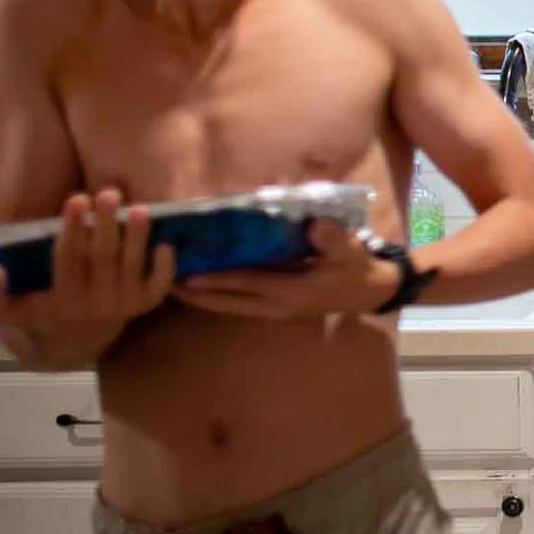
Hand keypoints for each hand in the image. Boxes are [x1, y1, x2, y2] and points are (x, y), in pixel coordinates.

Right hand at [0, 190, 173, 338]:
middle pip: (104, 258)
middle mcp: (95, 304)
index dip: (73, 229)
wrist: (72, 344)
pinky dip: (165, 268)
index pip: (68, 259)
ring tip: (139, 208)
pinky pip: (159, 287)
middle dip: (107, 224)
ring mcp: (123, 305)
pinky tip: (165, 243)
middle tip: (109, 193)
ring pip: (132, 267)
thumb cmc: (37, 313)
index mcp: (62, 300)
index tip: (76, 199)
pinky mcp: (144, 305)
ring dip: (137, 237)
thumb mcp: (8, 311)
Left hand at [177, 219, 393, 320]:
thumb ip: (332, 239)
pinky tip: (205, 286)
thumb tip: (313, 224)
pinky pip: (240, 303)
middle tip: (163, 283)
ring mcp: (275, 309)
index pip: (246, 283)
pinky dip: (219, 296)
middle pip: (228, 302)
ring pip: (231, 306)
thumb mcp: (350, 251)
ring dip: (203, 298)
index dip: (215, 279)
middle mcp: (277, 305)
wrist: (370, 291)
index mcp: (291, 291)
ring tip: (175, 286)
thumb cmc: (357, 268)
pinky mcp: (276, 306)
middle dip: (196, 295)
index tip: (186, 274)